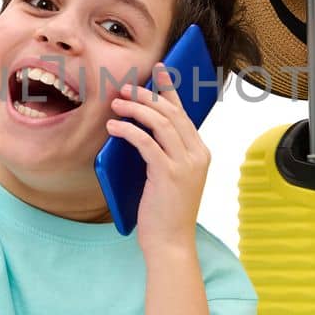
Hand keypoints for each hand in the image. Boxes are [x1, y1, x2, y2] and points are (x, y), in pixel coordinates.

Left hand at [106, 61, 211, 254]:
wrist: (171, 243)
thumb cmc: (165, 212)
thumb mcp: (169, 177)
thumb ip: (163, 152)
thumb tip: (140, 126)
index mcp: (200, 152)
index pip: (184, 113)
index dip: (171, 89)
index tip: (159, 70)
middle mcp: (197, 154)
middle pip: (172, 112)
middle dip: (147, 96)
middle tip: (126, 89)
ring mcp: (186, 164)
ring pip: (161, 122)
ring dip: (136, 110)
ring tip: (116, 105)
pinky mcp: (169, 174)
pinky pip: (147, 142)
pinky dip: (129, 130)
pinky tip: (114, 128)